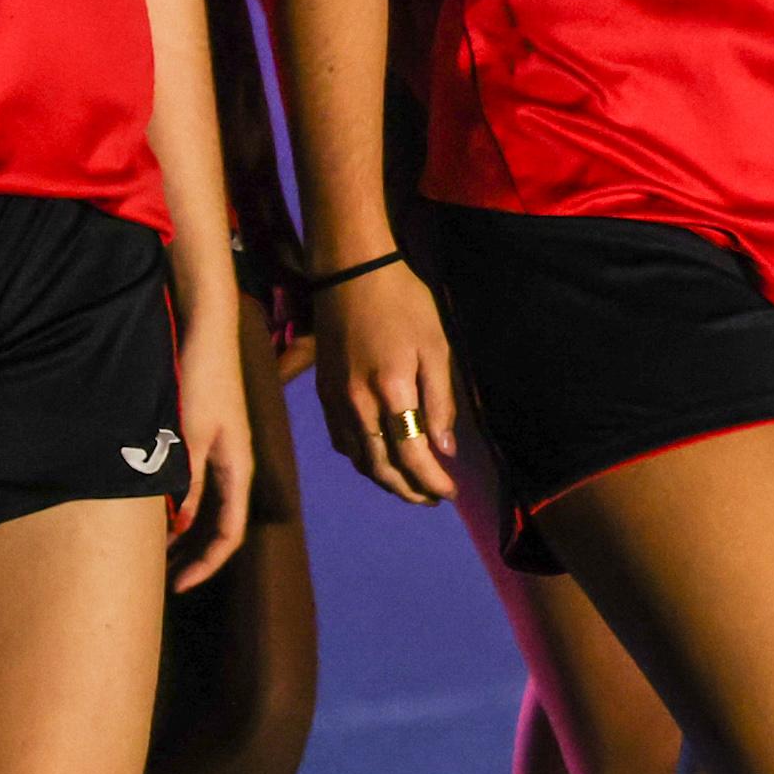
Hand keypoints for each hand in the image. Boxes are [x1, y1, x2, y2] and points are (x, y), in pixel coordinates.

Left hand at [164, 297, 255, 590]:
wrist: (205, 331)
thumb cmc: (199, 382)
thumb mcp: (187, 437)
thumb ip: (184, 483)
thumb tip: (177, 527)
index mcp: (237, 470)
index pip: (228, 534)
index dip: (205, 565)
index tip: (177, 588)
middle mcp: (232, 466)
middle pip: (218, 525)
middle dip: (192, 556)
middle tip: (159, 579)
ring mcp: (219, 451)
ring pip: (204, 507)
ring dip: (181, 532)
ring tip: (151, 551)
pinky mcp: (203, 437)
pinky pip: (192, 486)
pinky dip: (174, 505)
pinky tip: (150, 506)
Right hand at [316, 259, 462, 505]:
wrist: (351, 274)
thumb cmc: (404, 303)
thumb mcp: (436, 348)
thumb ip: (440, 402)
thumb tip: (444, 450)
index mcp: (391, 391)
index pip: (412, 455)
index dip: (431, 480)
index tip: (450, 492)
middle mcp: (358, 404)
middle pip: (381, 467)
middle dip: (407, 490)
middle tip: (431, 499)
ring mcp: (336, 401)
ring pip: (358, 458)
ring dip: (384, 480)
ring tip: (409, 487)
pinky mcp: (324, 393)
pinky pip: (342, 441)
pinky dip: (362, 459)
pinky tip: (379, 460)